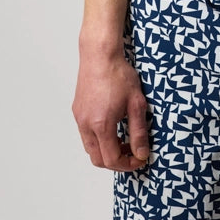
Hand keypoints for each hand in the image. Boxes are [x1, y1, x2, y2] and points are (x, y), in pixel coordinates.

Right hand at [72, 54, 149, 170]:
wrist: (100, 54)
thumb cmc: (118, 74)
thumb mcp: (136, 103)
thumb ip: (139, 132)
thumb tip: (141, 153)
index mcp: (101, 125)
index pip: (111, 159)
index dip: (127, 164)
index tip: (139, 158)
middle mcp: (86, 125)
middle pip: (97, 159)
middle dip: (116, 162)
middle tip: (132, 153)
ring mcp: (80, 118)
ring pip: (90, 148)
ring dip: (106, 151)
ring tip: (123, 139)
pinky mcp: (77, 111)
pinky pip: (86, 134)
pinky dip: (99, 139)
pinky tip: (112, 126)